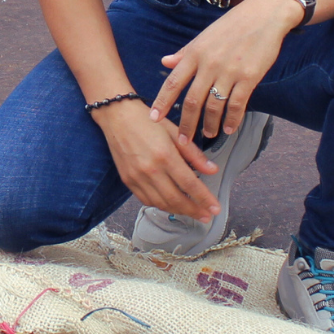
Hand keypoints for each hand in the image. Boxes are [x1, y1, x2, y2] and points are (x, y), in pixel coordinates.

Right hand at [94, 99, 221, 221]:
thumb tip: (213, 170)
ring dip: (178, 211)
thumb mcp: (175, 132)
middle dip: (194, 211)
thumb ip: (194, 154)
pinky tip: (171, 204)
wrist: (118, 117)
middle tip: (206, 216)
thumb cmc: (148, 121)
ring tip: (191, 212)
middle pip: (176, 199)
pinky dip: (161, 205)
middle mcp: (150, 170)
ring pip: (161, 203)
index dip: (204, 199)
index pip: (189, 184)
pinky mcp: (128, 180)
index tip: (215, 209)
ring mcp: (137, 177)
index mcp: (165, 156)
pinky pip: (146, 200)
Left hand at [150, 0, 300, 141]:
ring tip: (209, 134)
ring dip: (210, 125)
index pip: (173, 82)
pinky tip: (229, 129)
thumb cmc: (233, 24)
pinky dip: (232, 120)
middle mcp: (209, 64)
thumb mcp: (204, 36)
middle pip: (192, 101)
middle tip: (183, 141)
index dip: (162, 102)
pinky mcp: (249, 77)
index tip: (153, 118)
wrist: (265, 14)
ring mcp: (229, 71)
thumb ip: (185, 52)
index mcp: (195, 53)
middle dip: (186, 125)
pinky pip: (237, 104)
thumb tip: (165, 62)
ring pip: (214, 106)